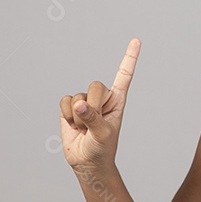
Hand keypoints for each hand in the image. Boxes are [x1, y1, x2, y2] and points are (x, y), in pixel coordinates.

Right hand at [59, 38, 139, 170]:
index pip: (124, 75)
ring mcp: (85, 101)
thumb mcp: (103, 135)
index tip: (136, 40)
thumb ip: (92, 118)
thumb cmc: (102, 149)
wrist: (86, 162)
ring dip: (78, 116)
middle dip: (93, 106)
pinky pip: (64, 101)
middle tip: (94, 124)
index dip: (130, 58)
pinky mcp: (69, 107)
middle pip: (95, 86)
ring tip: (84, 128)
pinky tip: (74, 126)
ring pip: (77, 96)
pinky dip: (66, 115)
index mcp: (118, 100)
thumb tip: (79, 103)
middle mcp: (102, 97)